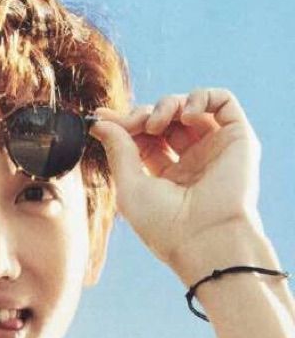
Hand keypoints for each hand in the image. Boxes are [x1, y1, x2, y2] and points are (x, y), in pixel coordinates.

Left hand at [90, 88, 263, 268]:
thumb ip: (118, 150)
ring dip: (166, 105)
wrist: (206, 240)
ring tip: (155, 125)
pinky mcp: (238, 138)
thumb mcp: (129, 186)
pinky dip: (200, 97)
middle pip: (163, 119)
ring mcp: (214, 149)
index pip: (143, 139)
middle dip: (142, 114)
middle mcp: (191, 161)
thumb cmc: (165, 225)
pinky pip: (222, 100)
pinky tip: (185, 116)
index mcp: (166, 177)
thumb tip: (101, 122)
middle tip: (134, 125)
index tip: (100, 117)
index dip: (123, 124)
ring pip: (188, 106)